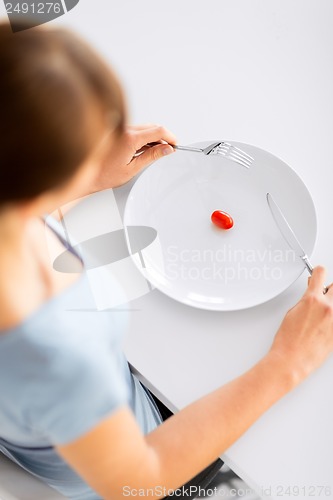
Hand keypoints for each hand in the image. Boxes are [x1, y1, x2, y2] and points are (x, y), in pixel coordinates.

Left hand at [93, 124, 176, 189]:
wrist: (86, 175)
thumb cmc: (104, 175)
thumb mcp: (133, 168)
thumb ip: (152, 156)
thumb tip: (166, 149)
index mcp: (129, 138)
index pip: (157, 130)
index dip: (170, 136)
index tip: (175, 143)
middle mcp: (123, 129)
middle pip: (152, 126)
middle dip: (163, 137)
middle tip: (168, 149)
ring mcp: (119, 129)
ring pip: (144, 127)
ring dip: (153, 137)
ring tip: (156, 152)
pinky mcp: (116, 131)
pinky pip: (135, 130)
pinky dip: (143, 137)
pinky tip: (144, 149)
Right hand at [269, 266, 332, 383]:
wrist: (292, 360)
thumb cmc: (288, 340)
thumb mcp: (292, 312)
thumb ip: (306, 300)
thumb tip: (312, 295)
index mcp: (313, 300)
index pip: (321, 273)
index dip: (318, 272)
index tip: (318, 273)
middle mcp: (328, 308)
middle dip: (329, 288)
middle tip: (323, 294)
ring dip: (332, 303)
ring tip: (325, 312)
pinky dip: (332, 318)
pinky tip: (326, 324)